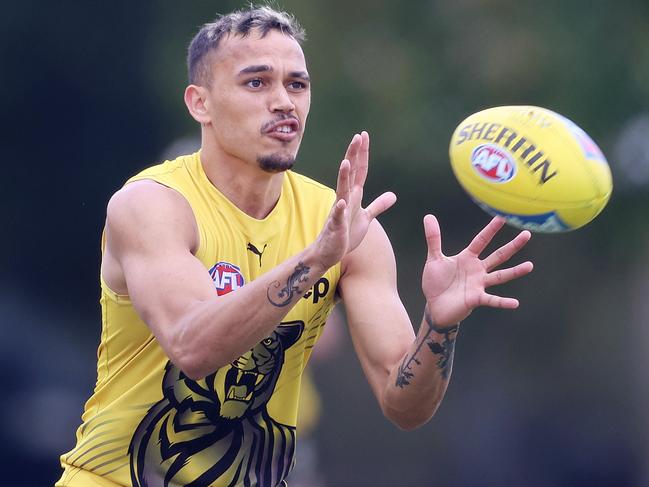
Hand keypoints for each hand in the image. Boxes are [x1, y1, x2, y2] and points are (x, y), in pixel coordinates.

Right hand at [316, 131, 395, 267]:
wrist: (330, 252)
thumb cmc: (346, 233)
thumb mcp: (366, 218)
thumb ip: (378, 205)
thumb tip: (393, 195)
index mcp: (354, 196)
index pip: (359, 170)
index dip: (362, 154)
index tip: (363, 135)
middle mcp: (345, 199)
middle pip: (350, 174)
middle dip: (353, 156)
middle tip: (357, 137)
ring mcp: (339, 212)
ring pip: (342, 191)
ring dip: (344, 177)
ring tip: (346, 162)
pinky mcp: (336, 227)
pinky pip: (338, 217)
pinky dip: (340, 210)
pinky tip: (342, 202)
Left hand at [422, 215, 532, 326]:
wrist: (434, 306)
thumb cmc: (436, 283)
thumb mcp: (433, 259)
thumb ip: (433, 239)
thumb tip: (428, 216)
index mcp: (467, 258)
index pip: (481, 241)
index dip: (490, 229)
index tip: (502, 217)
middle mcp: (477, 270)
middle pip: (498, 255)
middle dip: (512, 246)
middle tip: (527, 234)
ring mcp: (479, 284)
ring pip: (500, 276)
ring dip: (515, 272)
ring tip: (530, 266)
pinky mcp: (476, 299)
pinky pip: (492, 300)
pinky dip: (502, 302)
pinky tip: (515, 303)